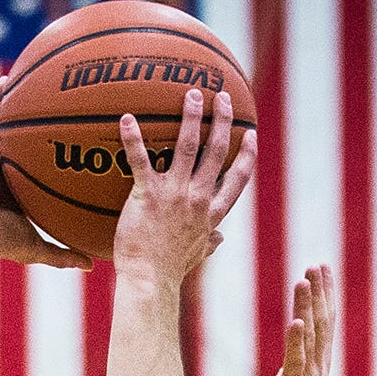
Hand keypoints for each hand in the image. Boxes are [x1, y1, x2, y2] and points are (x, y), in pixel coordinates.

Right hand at [0, 80, 91, 268]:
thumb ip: (63, 254)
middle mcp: (12, 166)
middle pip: (34, 139)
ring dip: (23, 102)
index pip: (47, 166)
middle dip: (49, 123)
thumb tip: (91, 264)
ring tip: (42, 80)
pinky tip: (8, 80)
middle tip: (73, 104)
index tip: (87, 143)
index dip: (63, 154)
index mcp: (24, 186)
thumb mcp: (37, 247)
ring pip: (12, 123)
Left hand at [112, 88, 255, 283]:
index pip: (237, 179)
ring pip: (187, 146)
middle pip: (216, 152)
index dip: (246, 155)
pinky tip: (126, 118)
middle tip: (223, 97)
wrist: (149, 281)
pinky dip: (133, 138)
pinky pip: (140, 160)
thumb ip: (209, 243)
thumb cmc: (169, 271)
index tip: (250, 134)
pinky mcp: (148, 195)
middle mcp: (198, 199)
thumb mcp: (197, 256)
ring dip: (191, 117)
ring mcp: (174, 195)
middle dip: (223, 121)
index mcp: (212, 213)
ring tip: (191, 93)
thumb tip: (220, 239)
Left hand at [260, 265, 336, 375]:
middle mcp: (317, 366)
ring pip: (310, 334)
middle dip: (319, 292)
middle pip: (321, 321)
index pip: (324, 322)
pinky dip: (296, 340)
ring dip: (308, 306)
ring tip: (305, 279)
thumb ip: (296, 367)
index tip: (321, 269)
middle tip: (317, 264)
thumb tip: (292, 355)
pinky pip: (296, 360)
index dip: (324, 295)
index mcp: (317, 363)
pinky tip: (296, 319)